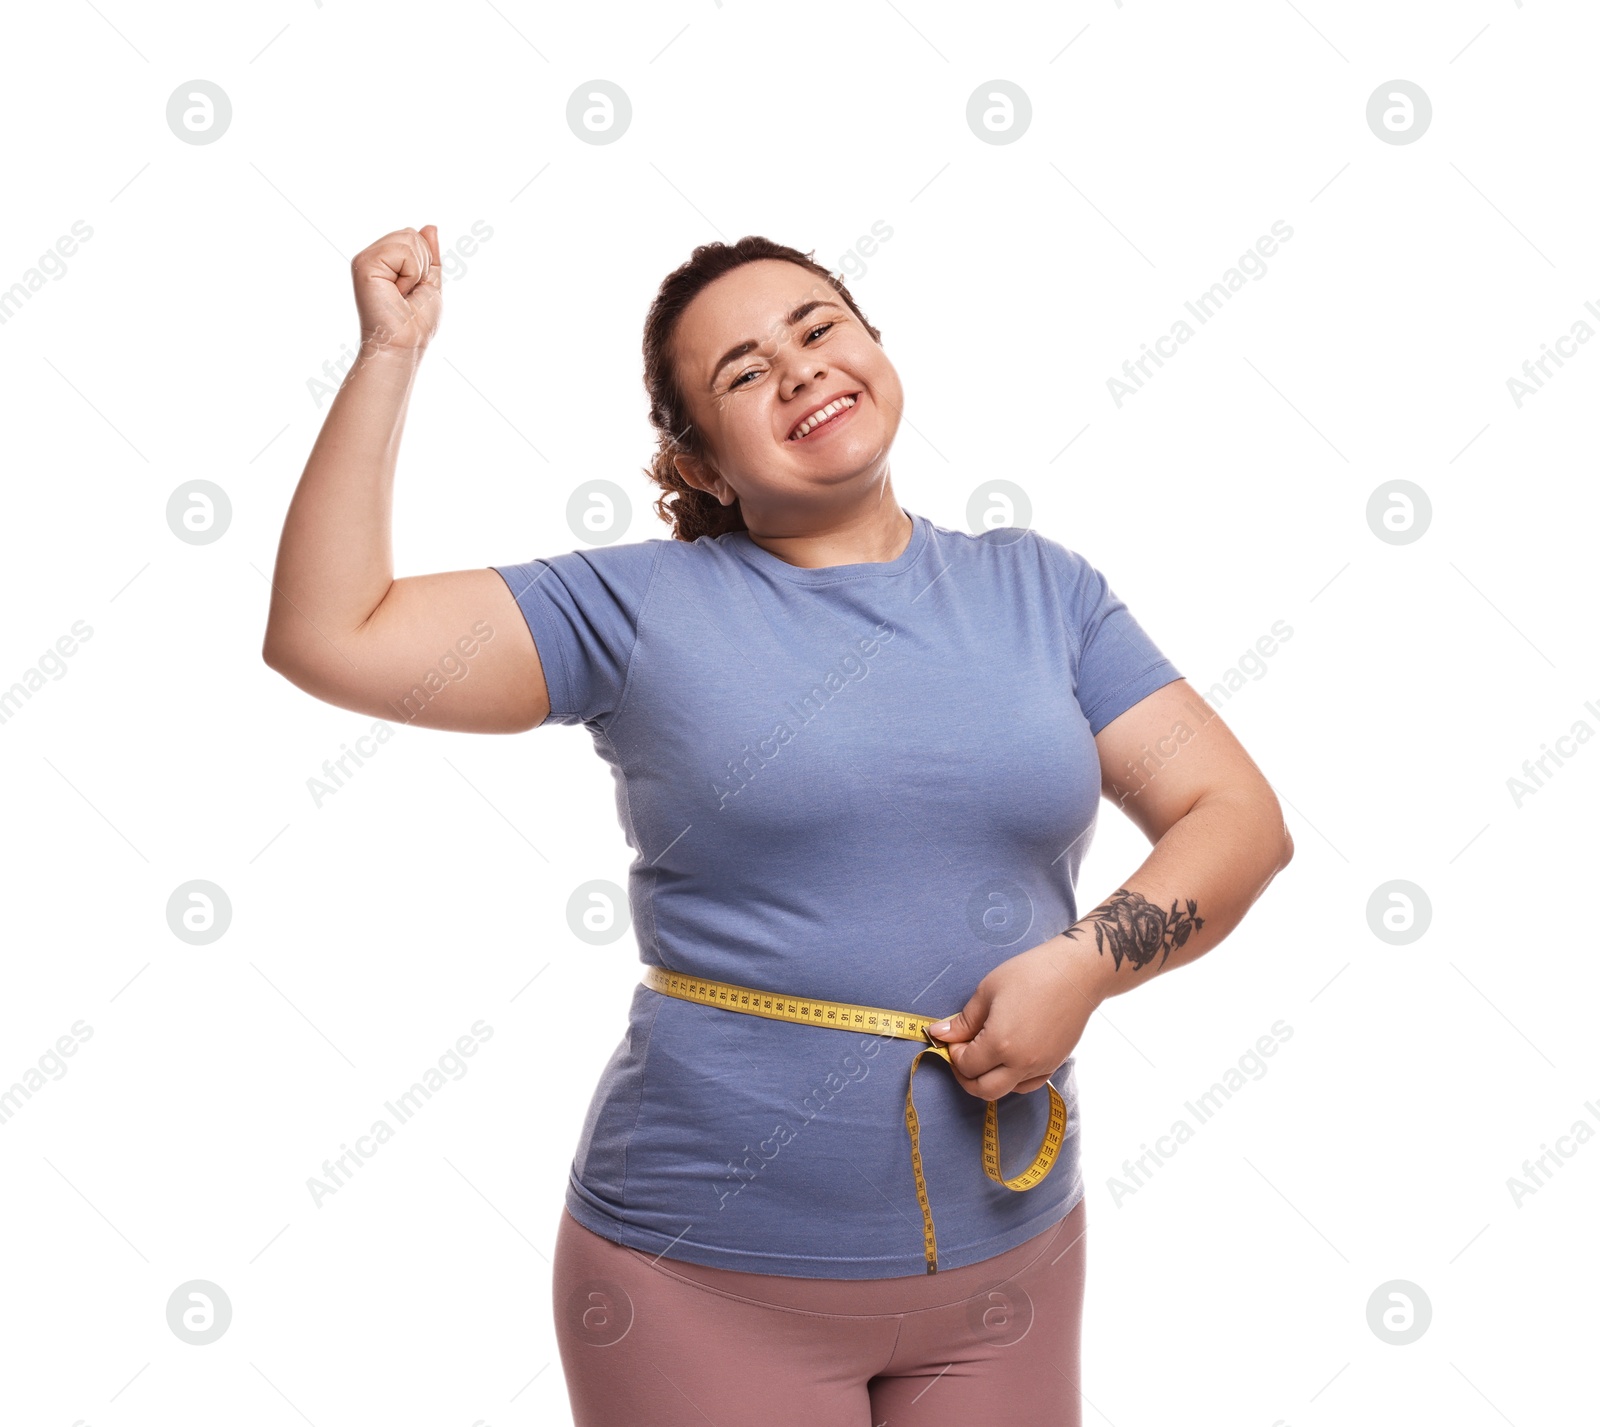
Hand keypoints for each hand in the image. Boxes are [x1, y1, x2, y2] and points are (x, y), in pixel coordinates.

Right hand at [351, 224, 441, 354]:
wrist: (404, 344)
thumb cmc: (416, 322)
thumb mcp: (430, 283)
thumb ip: (429, 255)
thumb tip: (430, 227)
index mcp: (385, 259)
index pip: (414, 237)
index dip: (425, 264)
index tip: (413, 291)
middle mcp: (372, 256)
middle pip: (411, 234)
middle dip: (421, 266)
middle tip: (407, 293)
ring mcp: (366, 259)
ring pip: (408, 239)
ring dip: (416, 271)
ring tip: (401, 293)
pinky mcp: (364, 265)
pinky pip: (402, 251)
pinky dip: (410, 274)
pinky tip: (397, 292)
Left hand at [924, 939, 1102, 1099]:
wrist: (1076, 973)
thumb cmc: (1030, 974)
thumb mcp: (988, 991)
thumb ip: (963, 1020)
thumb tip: (939, 1034)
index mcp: (1000, 1044)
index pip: (966, 1065)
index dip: (954, 1053)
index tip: (954, 1037)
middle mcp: (1021, 1063)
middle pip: (983, 1090)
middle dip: (965, 1077)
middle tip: (961, 1056)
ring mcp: (1041, 1066)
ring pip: (1006, 1091)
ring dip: (988, 1080)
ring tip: (984, 1056)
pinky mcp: (1055, 1063)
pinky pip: (1028, 1084)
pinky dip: (1012, 1079)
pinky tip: (1007, 1060)